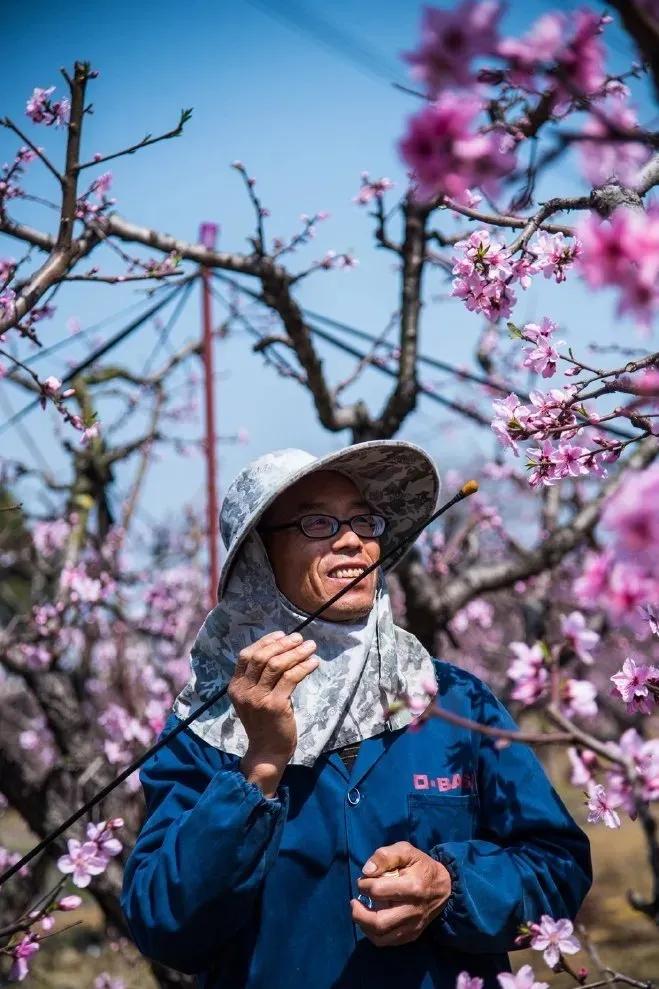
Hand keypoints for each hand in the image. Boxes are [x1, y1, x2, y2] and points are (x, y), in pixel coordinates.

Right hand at [229, 629, 318, 767]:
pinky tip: (314, 663)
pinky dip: (304, 667)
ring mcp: (258, 698)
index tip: (282, 634)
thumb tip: (280, 650)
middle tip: (300, 638)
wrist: (266, 751)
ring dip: (296, 652)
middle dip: (283, 644)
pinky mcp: (275, 705)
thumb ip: (258, 679)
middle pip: (262, 657)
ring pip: (277, 665)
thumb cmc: (263, 723)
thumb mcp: (252, 699)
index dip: (265, 641)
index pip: (246, 655)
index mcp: (235, 687)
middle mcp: (244, 691)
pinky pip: (291, 678)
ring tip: (310, 647)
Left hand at [351, 841, 451, 946]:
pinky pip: (387, 942)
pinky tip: (369, 922)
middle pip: (379, 921)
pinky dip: (373, 934)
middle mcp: (413, 910)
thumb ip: (386, 856)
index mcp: (412, 887)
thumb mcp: (406, 851)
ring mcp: (413, 926)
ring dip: (363, 925)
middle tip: (354, 902)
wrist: (444, 888)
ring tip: (359, 912)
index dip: (364, 884)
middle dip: (359, 913)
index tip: (363, 880)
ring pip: (381, 937)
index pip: (379, 890)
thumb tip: (367, 870)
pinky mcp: (412, 935)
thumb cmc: (421, 866)